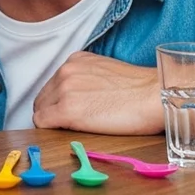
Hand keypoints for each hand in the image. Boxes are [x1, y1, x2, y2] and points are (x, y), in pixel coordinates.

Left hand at [31, 51, 161, 134]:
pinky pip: (42, 124)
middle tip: (74, 125)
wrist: (154, 96)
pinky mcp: (66, 110)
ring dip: (54, 122)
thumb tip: (78, 98)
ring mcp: (64, 89)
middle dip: (53, 112)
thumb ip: (86, 79)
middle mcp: (66, 70)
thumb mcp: (105, 73)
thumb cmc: (139, 90)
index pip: (52, 85)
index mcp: (75, 60)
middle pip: (43, 98)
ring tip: (77, 129)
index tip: (72, 112)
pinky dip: (51, 131)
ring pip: (41, 111)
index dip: (59, 102)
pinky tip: (71, 133)